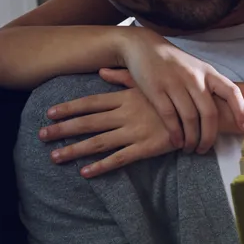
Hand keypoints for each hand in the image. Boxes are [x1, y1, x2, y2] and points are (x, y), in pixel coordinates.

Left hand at [39, 84, 176, 177]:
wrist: (202, 111)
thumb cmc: (176, 95)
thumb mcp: (150, 82)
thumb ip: (124, 78)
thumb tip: (101, 71)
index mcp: (126, 97)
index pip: (91, 103)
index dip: (69, 108)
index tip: (49, 112)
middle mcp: (127, 114)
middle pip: (88, 123)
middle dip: (63, 129)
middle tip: (41, 135)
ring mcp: (136, 131)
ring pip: (99, 142)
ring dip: (75, 150)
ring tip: (55, 157)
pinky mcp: (147, 147)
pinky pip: (120, 159)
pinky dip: (101, 166)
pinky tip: (85, 172)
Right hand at [117, 27, 243, 152]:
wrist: (144, 47)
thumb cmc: (175, 63)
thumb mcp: (198, 68)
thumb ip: (210, 86)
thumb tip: (228, 111)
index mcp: (209, 72)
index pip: (232, 91)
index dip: (240, 110)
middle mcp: (195, 78)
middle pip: (209, 113)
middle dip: (209, 136)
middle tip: (205, 148)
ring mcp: (175, 84)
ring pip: (190, 118)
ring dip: (192, 138)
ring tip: (190, 148)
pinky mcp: (156, 90)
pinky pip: (170, 117)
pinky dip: (175, 133)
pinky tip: (176, 142)